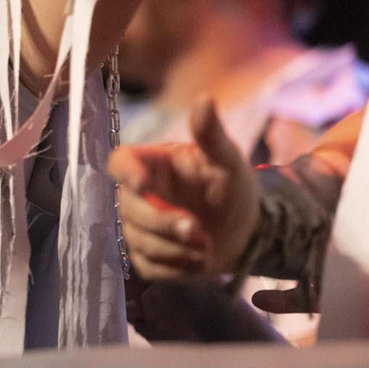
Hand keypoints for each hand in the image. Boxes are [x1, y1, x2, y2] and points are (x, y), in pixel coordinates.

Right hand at [109, 98, 258, 279]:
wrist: (249, 232)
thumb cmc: (234, 188)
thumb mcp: (229, 161)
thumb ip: (212, 135)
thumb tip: (205, 99)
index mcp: (151, 164)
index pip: (120, 163)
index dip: (126, 174)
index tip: (144, 186)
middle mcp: (138, 194)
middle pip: (128, 208)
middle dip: (163, 222)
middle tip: (199, 231)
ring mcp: (139, 226)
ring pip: (137, 239)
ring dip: (173, 248)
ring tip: (207, 247)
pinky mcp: (147, 256)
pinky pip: (147, 265)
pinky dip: (174, 268)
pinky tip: (198, 261)